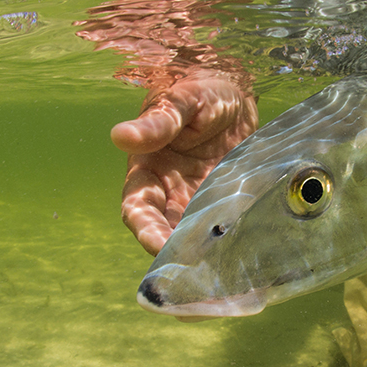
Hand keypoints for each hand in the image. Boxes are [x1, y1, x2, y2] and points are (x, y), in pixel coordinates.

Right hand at [111, 71, 257, 254]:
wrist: (235, 93)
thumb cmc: (201, 93)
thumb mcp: (182, 102)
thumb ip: (158, 122)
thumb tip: (120, 136)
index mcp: (148, 172)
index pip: (138, 210)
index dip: (147, 231)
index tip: (160, 247)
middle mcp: (169, 195)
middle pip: (165, 235)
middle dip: (178, 256)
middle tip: (198, 272)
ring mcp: (198, 203)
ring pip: (195, 239)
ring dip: (205, 256)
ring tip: (223, 270)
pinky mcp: (225, 206)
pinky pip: (224, 230)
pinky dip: (231, 243)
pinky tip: (245, 253)